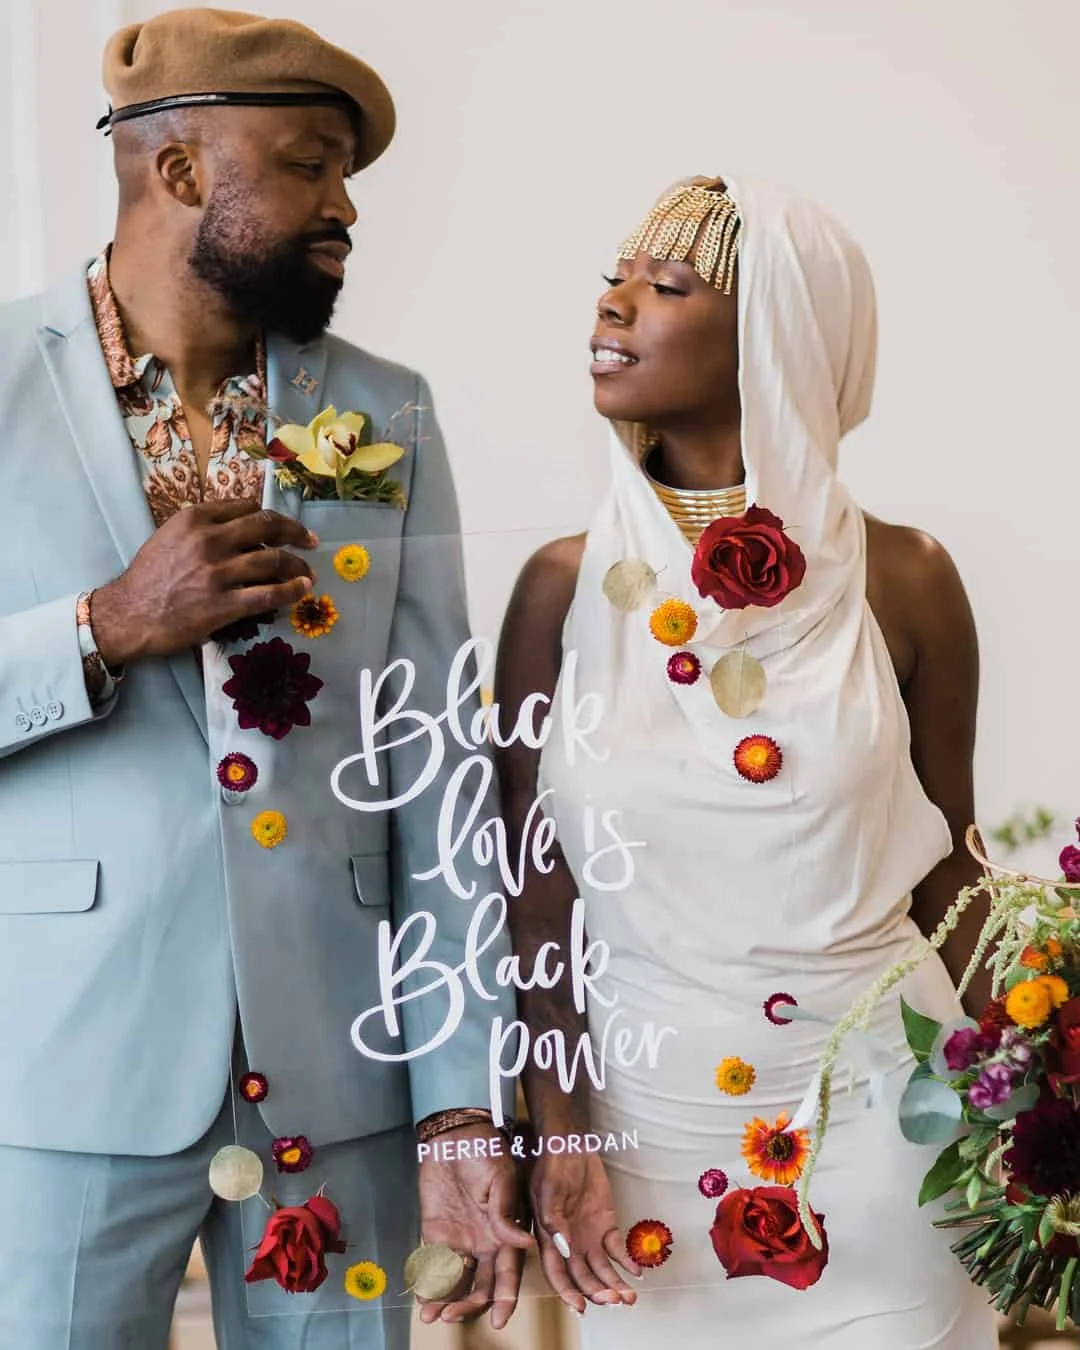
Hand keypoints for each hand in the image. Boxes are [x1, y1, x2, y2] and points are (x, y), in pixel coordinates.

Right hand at [91, 501, 318, 664]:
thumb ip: (203, 527)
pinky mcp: (224, 604)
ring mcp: (218, 572)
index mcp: (196, 519)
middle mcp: (210, 540)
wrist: (128, 614)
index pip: (246, 508)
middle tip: (309, 540)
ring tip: (309, 573)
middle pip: (267, 526)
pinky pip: (269, 594)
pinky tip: (302, 590)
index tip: (283, 525)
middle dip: (294, 532)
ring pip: (273, 560)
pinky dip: (291, 591)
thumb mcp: (170, 537)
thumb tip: (240, 526)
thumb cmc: (148, 577)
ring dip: (298, 566)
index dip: (271, 516)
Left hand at [417, 1124, 532, 1328]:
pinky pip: (433, 1266)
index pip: (507, 1272)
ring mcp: (460, 1240)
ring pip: (456, 1281)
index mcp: (505, 1232)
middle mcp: (484, 1242)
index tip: (498, 1319)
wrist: (453, 1134)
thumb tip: (525, 1244)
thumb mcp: (501, 1179)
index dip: (505, 1297)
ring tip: (432, 1315)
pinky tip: (422, 1298)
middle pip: (480, 1285)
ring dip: (446, 1300)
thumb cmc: (485, 1151)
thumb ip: (506, 1214)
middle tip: (452, 1316)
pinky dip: (428, 1284)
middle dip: (469, 1305)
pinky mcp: (436, 1234)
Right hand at [529, 1151, 639, 1314]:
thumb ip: (553, 1221)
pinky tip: (636, 1271)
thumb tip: (564, 1250)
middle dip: (598, 1292)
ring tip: (629, 1296)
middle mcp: (569, 1243)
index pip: (557, 1274)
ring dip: (614, 1284)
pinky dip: (627, 1262)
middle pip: (583, 1277)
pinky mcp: (606, 1225)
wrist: (572, 1146)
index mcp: (549, 1239)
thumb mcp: (547, 1191)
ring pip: (602, 1269)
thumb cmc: (553, 1166)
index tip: (582, 1307)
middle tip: (614, 1299)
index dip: (568, 1293)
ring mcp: (588, 1236)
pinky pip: (617, 1250)